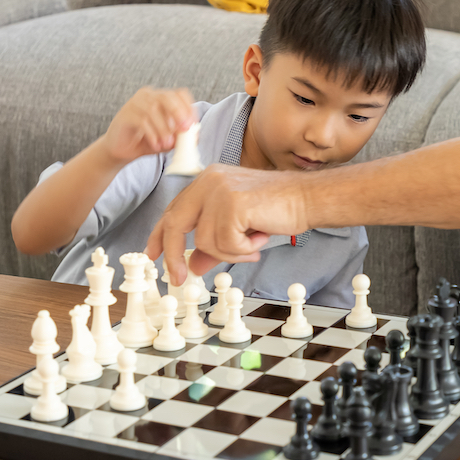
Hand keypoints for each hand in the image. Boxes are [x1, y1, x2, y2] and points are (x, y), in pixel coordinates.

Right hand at [100, 87, 194, 163]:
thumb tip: (194, 135)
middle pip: (166, 97)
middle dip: (178, 113)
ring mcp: (134, 103)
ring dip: (164, 128)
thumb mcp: (168, 140)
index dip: (188, 107)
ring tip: (167, 144)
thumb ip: (180, 136)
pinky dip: (152, 133)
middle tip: (184, 130)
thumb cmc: (146, 142)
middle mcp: (148, 96)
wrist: (121, 151)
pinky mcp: (124, 115)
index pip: (180, 94)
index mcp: (161, 98)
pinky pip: (141, 120)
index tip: (193, 124)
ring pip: (153, 109)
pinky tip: (156, 144)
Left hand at [145, 164, 309, 284]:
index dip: (160, 236)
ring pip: (206, 240)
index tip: (153, 255)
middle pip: (176, 224)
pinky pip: (226, 243)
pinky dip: (243, 249)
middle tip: (179, 278)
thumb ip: (212, 244)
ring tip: (252, 241)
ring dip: (230, 252)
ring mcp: (220, 190)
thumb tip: (192, 265)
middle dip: (175, 255)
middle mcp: (209, 181)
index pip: (174, 210)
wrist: (307, 199)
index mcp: (207, 181)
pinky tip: (259, 236)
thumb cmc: (277, 209)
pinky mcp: (233, 204)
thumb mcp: (237, 228)